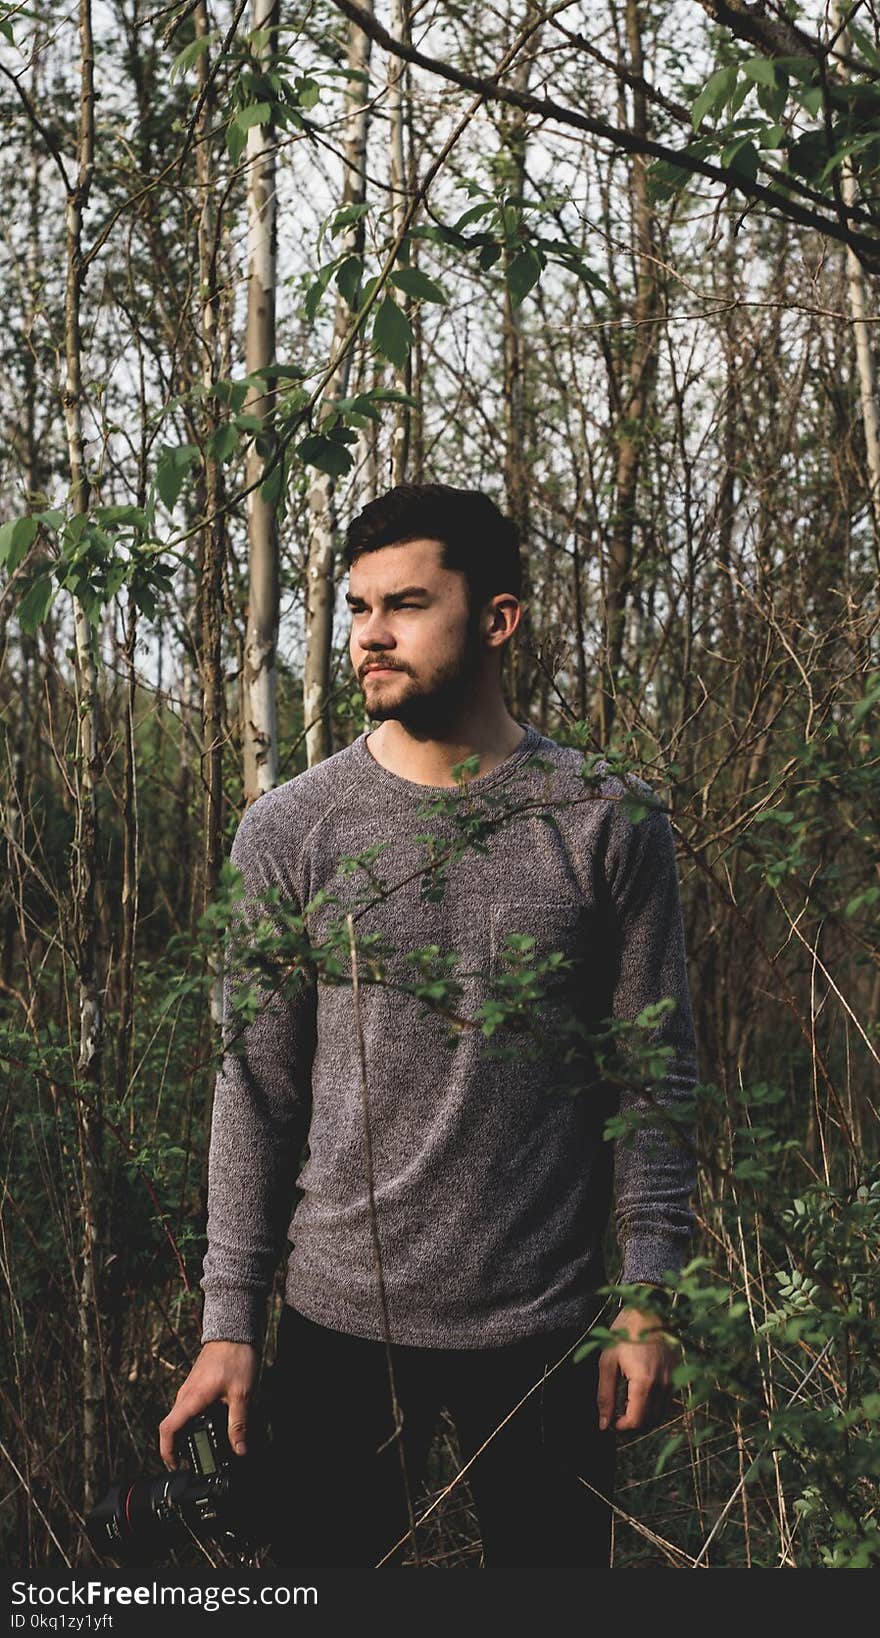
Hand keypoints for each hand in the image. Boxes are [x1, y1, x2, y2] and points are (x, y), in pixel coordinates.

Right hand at [158, 1340, 258, 1469]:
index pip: (168, 1429)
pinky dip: (196, 1421)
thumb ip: (239, 1423)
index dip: (167, 1451)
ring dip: (189, 1433)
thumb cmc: (236, 1357)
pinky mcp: (197, 1385)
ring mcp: (189, 1388)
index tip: (176, 1465)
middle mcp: (185, 1394)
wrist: (235, 1330)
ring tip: (207, 1446)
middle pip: (173, 1426)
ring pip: (182, 1417)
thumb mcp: (242, 1394)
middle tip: (197, 1461)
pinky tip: (213, 1425)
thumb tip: (240, 1450)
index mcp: (192, 1398)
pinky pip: (190, 1408)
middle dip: (180, 1447)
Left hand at [597, 1305, 676, 1432]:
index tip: (611, 1422)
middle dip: (632, 1426)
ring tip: (627, 1408)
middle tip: (617, 1417)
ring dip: (644, 1418)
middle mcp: (662, 1385)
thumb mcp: (607, 1362)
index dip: (622, 1427)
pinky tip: (640, 1397)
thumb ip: (605, 1395)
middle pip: (650, 1422)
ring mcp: (672, 1380)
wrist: (649, 1309)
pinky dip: (654, 1407)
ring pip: (660, 1415)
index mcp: (644, 1382)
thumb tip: (603, 1424)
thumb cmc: (624, 1332)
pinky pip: (667, 1401)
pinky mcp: (677, 1374)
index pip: (636, 1421)